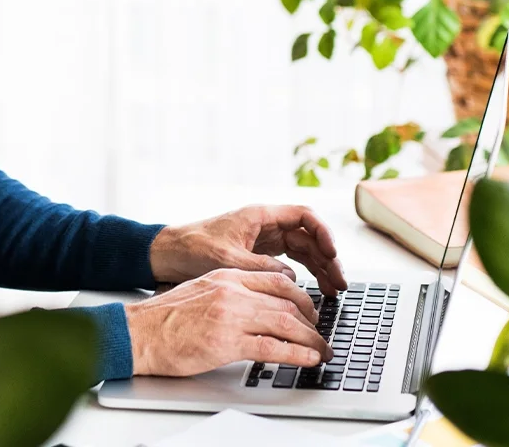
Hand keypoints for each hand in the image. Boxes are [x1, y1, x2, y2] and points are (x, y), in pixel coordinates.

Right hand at [125, 269, 333, 375]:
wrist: (139, 332)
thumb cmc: (164, 318)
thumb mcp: (201, 291)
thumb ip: (229, 294)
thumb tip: (255, 307)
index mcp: (226, 276)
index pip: (276, 279)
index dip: (300, 296)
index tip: (309, 310)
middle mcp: (233, 291)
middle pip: (287, 300)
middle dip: (312, 319)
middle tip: (320, 333)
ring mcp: (231, 315)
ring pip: (287, 323)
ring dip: (311, 339)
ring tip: (322, 351)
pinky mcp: (227, 342)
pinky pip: (273, 347)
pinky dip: (297, 354)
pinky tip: (309, 359)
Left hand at [149, 205, 347, 295]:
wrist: (168, 254)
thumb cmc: (192, 248)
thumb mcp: (227, 259)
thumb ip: (260, 267)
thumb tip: (292, 279)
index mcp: (260, 216)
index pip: (303, 216)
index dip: (322, 233)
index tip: (332, 253)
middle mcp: (265, 225)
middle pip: (308, 237)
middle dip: (327, 258)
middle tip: (340, 283)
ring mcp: (263, 240)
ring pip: (302, 251)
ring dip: (319, 269)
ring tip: (333, 292)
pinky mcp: (258, 255)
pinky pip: (290, 262)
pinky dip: (304, 276)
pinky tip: (312, 292)